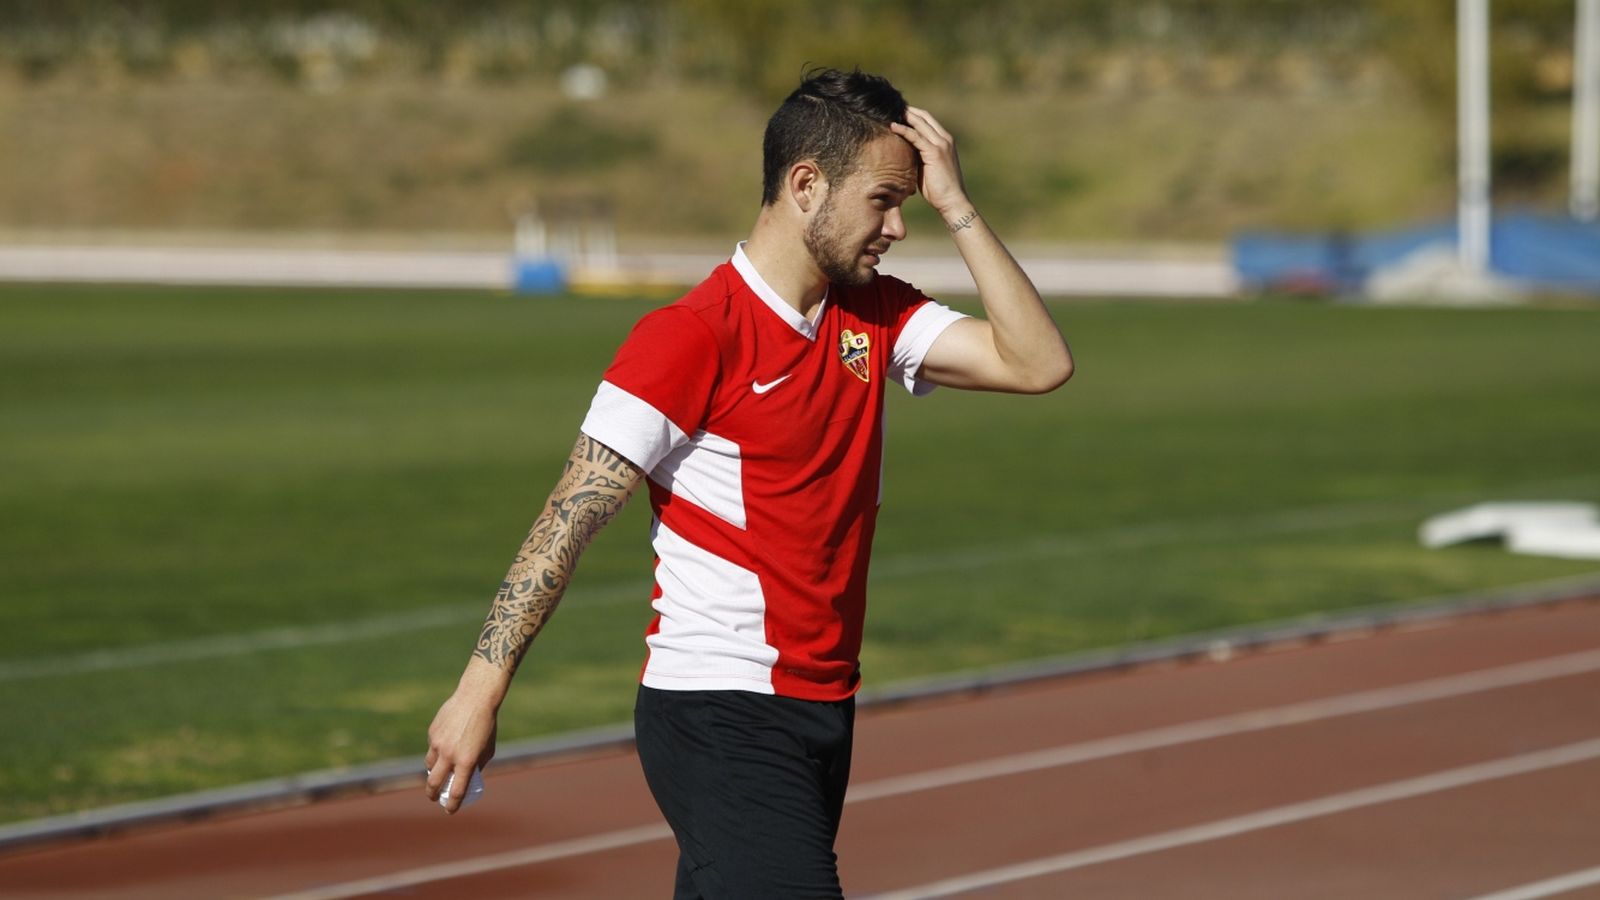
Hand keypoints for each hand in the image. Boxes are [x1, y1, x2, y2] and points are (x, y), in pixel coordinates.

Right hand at [424, 688, 498, 814]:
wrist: (475, 698)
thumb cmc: (487, 724)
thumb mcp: (488, 748)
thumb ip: (478, 764)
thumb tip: (470, 777)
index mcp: (467, 762)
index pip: (456, 791)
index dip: (452, 805)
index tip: (450, 810)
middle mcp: (450, 755)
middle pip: (434, 783)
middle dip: (432, 794)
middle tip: (433, 797)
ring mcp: (438, 744)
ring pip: (430, 766)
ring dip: (433, 772)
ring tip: (438, 772)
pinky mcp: (432, 733)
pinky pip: (431, 748)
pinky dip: (436, 751)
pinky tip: (445, 743)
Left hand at [889, 106, 970, 221]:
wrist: (952, 201)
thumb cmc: (939, 189)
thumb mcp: (927, 168)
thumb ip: (919, 156)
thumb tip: (904, 153)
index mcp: (945, 141)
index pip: (928, 120)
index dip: (914, 114)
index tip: (898, 112)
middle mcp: (945, 139)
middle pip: (924, 117)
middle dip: (908, 111)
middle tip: (892, 107)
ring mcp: (941, 144)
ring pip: (920, 123)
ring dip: (905, 116)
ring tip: (890, 111)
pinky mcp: (934, 152)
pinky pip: (916, 136)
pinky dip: (904, 130)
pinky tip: (892, 126)